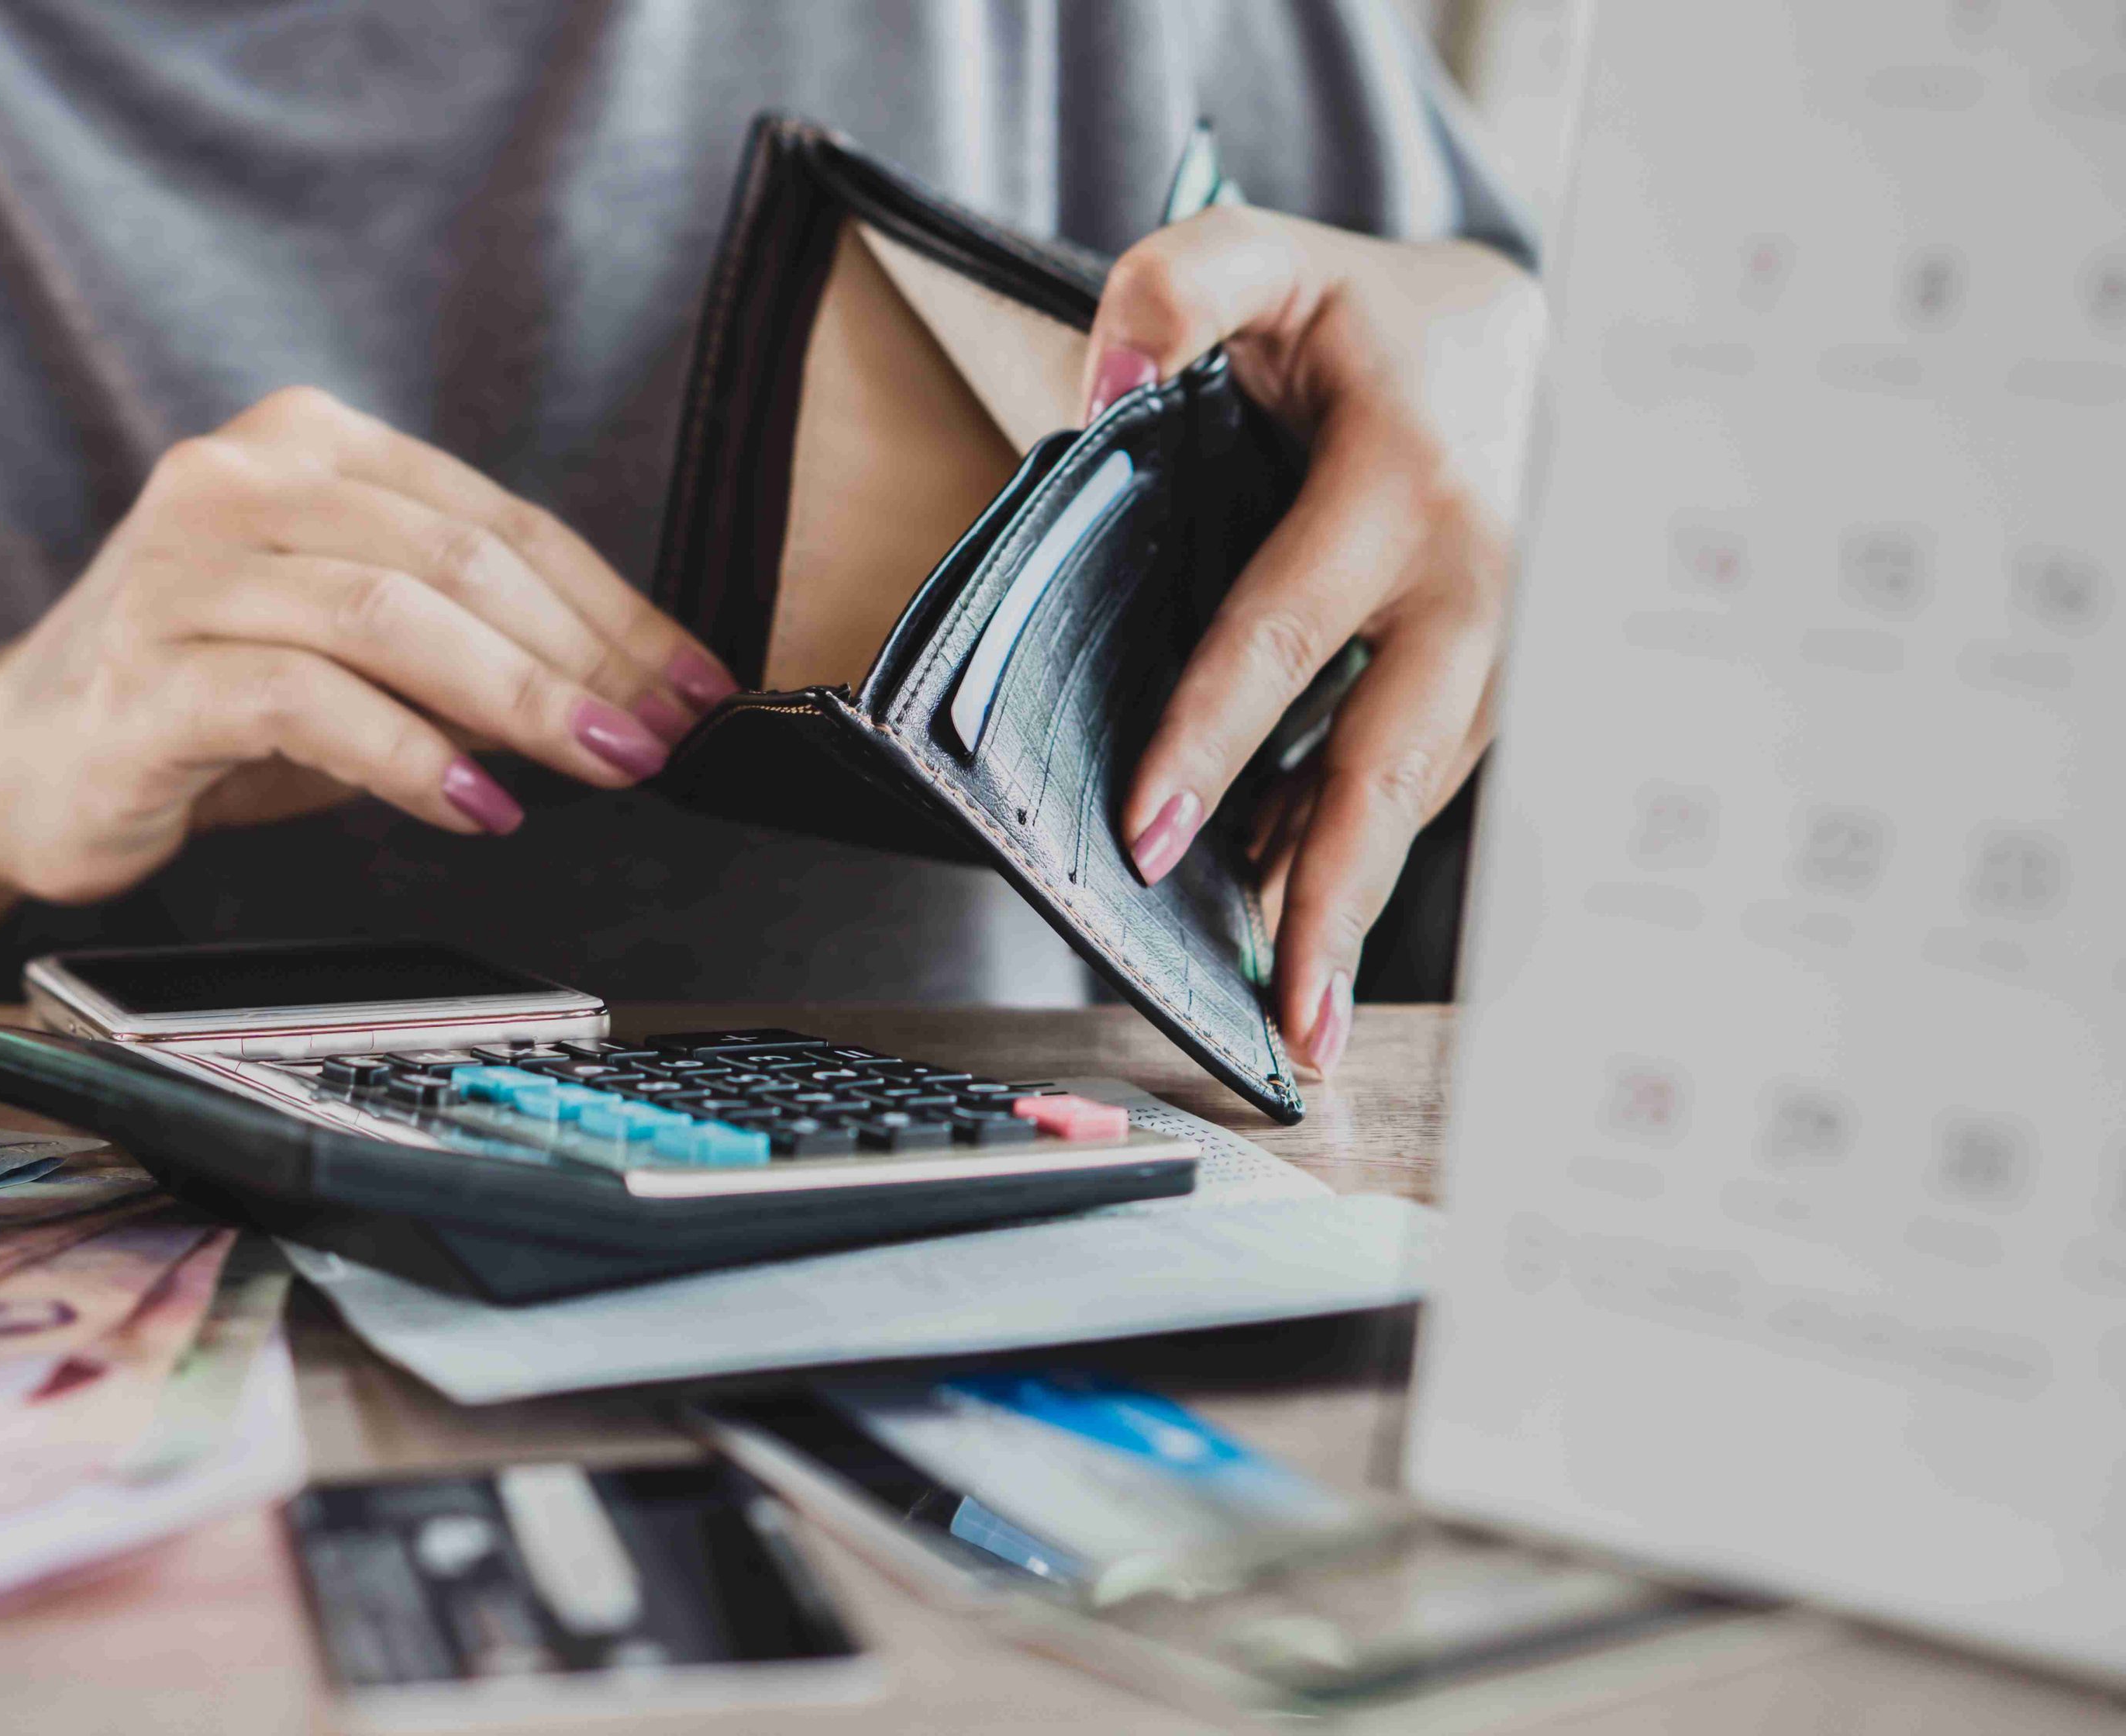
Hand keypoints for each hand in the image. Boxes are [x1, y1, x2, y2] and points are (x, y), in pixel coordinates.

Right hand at [0, 386, 738, 903]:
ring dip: (519, 698)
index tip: (691, 683)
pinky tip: (475, 805)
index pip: (497, 519)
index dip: (612, 606)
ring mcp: (181, 570)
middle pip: (458, 556)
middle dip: (585, 654)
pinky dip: (409, 756)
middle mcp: (236, 482)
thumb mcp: (353, 652)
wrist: (18, 761)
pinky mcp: (147, 672)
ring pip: (390, 613)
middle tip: (659, 735)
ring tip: (597, 762)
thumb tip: (624, 693)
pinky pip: (306, 699)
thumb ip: (466, 644)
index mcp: (304, 446)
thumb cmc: (206, 703)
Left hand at [1083, 208, 1545, 1075]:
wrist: (1520, 334)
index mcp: (1408, 481)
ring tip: (1286, 1007)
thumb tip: (1095, 386)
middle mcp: (1477, 578)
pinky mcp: (1502, 679)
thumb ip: (1176, 288)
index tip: (1151, 834)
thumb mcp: (1267, 256)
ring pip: (1413, 791)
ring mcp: (1504, 641)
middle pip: (1390, 763)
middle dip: (1333, 898)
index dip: (1213, 737)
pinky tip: (1292, 903)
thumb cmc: (1368, 315)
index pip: (1286, 630)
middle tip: (1287, 1023)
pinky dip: (1356, 841)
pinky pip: (1421, 777)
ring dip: (1345, 895)